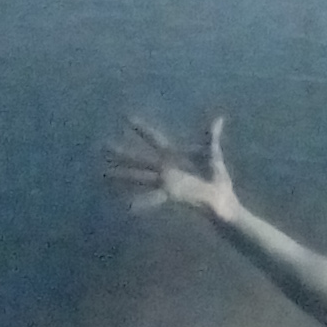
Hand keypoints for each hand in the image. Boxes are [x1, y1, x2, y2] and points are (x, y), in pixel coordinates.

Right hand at [105, 112, 239, 221]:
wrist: (224, 201)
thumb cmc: (218, 181)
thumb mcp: (213, 154)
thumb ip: (211, 136)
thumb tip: (219, 118)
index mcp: (174, 156)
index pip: (154, 138)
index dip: (141, 129)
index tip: (126, 117)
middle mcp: (165, 168)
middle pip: (139, 158)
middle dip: (121, 153)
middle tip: (103, 146)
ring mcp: (166, 181)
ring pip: (139, 176)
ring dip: (121, 175)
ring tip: (103, 174)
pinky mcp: (171, 194)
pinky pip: (153, 198)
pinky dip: (141, 204)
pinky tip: (127, 208)